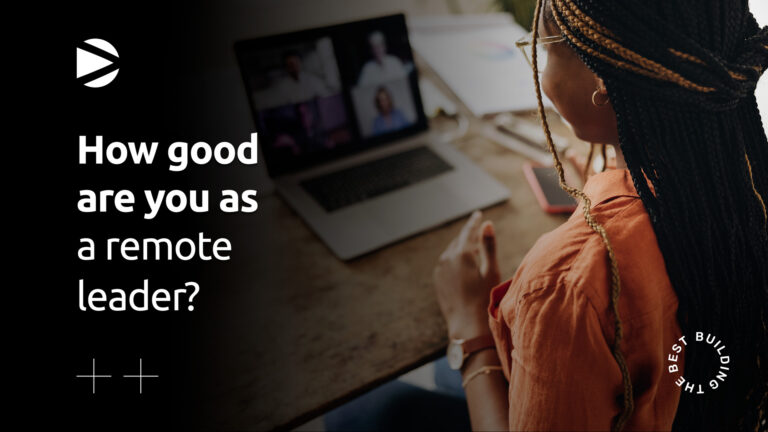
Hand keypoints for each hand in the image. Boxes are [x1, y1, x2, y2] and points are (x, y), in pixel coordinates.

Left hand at [433, 210, 500, 339]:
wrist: (466, 325)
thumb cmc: (484, 299)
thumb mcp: (490, 271)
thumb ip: (488, 246)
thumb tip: (486, 223)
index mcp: (462, 254)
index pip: (469, 231)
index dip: (474, 222)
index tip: (478, 214)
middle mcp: (447, 258)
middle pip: (459, 240)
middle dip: (468, 234)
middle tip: (476, 227)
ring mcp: (440, 269)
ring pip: (451, 251)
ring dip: (461, 246)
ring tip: (470, 245)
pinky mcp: (438, 279)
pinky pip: (446, 262)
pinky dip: (454, 258)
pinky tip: (462, 263)